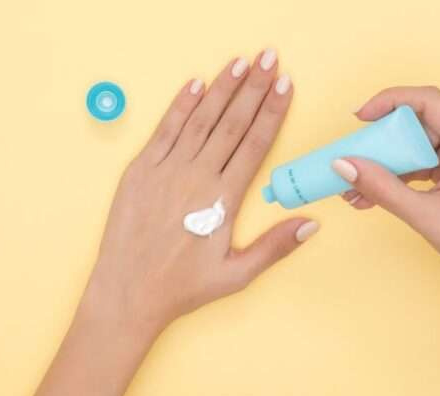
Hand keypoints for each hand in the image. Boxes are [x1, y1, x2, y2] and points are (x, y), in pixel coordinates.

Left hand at [82, 50, 318, 336]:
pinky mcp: (139, 171)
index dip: (272, 112)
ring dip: (221, 88)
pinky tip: (195, 84)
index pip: (254, 144)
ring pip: (200, 120)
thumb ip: (275, 246)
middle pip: (231, 123)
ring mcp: (165, 171)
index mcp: (222, 200)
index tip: (286, 86)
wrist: (127, 293)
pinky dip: (180, 106)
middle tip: (270, 59)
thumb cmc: (183, 287)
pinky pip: (164, 130)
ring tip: (240, 63)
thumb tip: (312, 223)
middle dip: (253, 88)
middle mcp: (195, 177)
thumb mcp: (237, 275)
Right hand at [335, 86, 439, 299]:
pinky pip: (431, 158)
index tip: (360, 117)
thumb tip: (345, 165)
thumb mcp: (425, 216)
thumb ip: (381, 187)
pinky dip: (406, 174)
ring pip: (423, 143)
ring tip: (357, 189)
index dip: (390, 101)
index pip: (429, 101)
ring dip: (390, 164)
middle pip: (422, 124)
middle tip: (353, 161)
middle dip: (384, 144)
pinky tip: (378, 192)